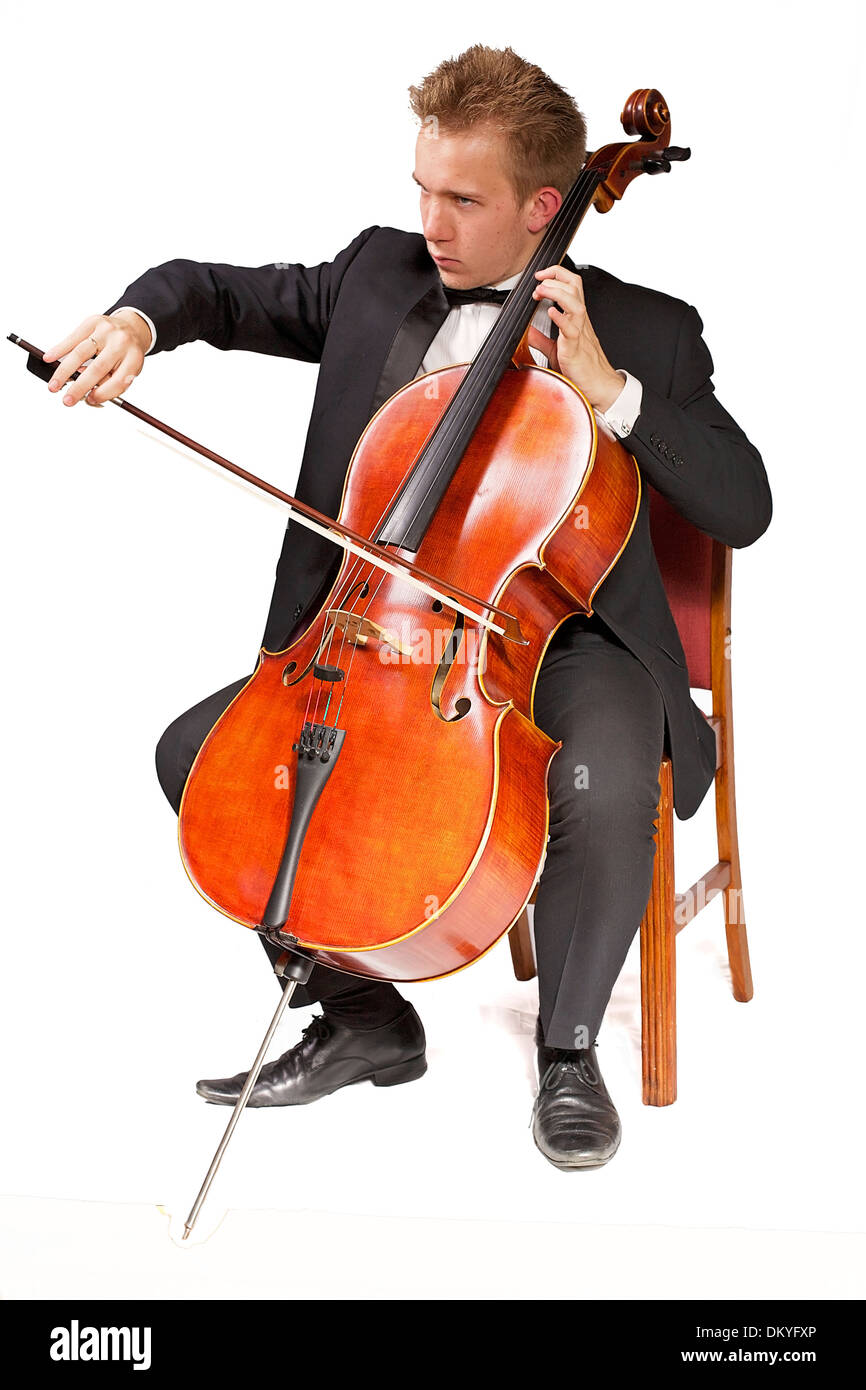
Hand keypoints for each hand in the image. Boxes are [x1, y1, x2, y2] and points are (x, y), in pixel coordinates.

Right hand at [43, 310, 149, 407]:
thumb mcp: (127, 370)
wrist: (131, 328)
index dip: (103, 394)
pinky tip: (50, 358)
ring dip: (64, 371)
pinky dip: (59, 349)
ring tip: (54, 385)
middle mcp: (122, 343)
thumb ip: (110, 382)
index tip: (89, 400)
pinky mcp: (93, 321)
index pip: (118, 381)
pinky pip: (73, 338)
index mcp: (134, 358)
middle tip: (67, 400)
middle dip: (79, 387)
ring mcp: (107, 330)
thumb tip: (88, 393)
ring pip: (81, 352)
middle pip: (97, 368)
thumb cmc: (126, 354)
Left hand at [527, 266, 623, 411]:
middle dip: (554, 277)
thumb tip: (526, 330)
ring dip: (556, 292)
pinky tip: (550, 313)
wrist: (598, 386)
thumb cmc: (581, 368)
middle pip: (574, 286)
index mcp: (576, 318)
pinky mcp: (576, 349)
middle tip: (537, 283)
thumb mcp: (555, 350)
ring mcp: (580, 333)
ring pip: (575, 303)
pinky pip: (571, 330)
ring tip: (542, 291)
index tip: (539, 276)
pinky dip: (561, 319)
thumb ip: (540, 339)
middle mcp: (580, 321)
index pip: (571, 285)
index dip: (556, 274)